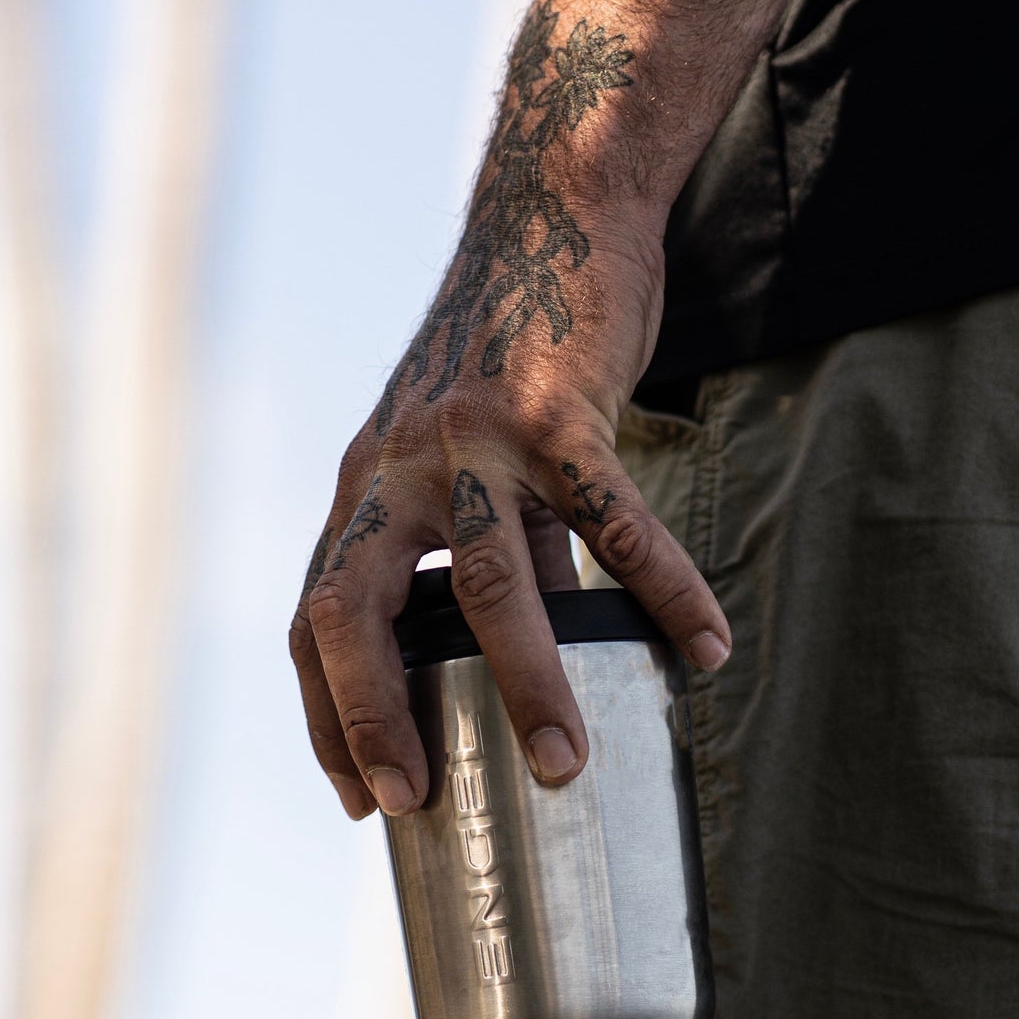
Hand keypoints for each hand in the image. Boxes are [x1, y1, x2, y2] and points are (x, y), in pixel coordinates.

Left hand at [289, 183, 729, 822]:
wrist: (553, 216)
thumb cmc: (507, 354)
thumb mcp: (458, 451)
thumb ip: (474, 548)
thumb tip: (517, 665)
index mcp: (363, 486)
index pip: (313, 617)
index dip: (326, 710)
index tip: (358, 795)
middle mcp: (397, 466)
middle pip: (354, 607)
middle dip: (373, 714)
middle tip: (412, 801)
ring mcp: (472, 439)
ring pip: (489, 582)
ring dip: (528, 683)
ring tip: (565, 766)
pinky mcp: (557, 411)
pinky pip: (612, 520)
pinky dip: (663, 590)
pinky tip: (705, 648)